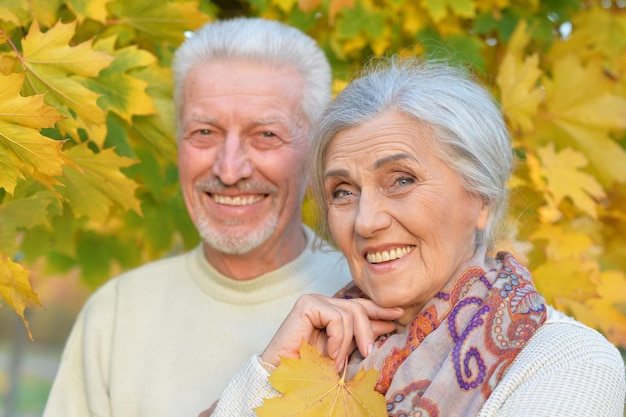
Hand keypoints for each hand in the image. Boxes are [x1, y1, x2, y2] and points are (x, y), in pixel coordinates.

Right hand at [261, 294, 402, 370]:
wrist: (284, 378)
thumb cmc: (310, 368)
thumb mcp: (344, 350)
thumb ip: (361, 335)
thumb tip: (387, 323)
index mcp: (330, 312)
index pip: (359, 305)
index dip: (379, 310)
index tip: (398, 314)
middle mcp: (322, 303)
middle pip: (358, 307)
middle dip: (369, 328)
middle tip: (368, 352)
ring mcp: (313, 301)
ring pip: (350, 313)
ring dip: (348, 342)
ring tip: (337, 361)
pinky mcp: (306, 305)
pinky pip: (337, 317)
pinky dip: (337, 338)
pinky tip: (329, 354)